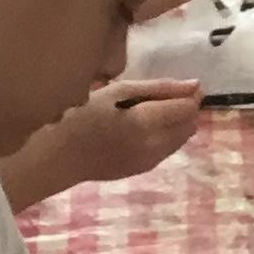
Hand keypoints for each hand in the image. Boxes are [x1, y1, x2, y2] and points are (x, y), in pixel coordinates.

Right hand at [59, 78, 203, 184]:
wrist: (58, 156)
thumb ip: (157, 88)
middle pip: (190, 124)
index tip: (181, 84)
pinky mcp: (144, 169)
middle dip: (187, 108)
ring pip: (182, 139)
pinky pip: (169, 149)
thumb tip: (194, 85)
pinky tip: (145, 126)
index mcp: (146, 123)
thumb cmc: (80, 114)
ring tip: (153, 109)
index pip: (188, 108)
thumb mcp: (116, 92)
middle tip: (165, 95)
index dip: (191, 94)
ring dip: (178, 122)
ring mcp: (150, 161)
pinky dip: (167, 135)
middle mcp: (155, 146)